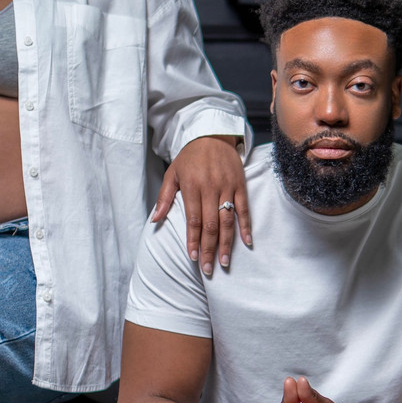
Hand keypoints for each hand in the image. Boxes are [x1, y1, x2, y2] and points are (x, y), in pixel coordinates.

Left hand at [153, 135, 250, 275]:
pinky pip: (244, 209)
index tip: (193, 258)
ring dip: (226, 243)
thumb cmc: (189, 157)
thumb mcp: (172, 174)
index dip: (193, 240)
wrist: (212, 134)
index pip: (193, 220)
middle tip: (207, 269)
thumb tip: (154, 221)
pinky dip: (245, 226)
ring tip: (224, 262)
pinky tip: (246, 243)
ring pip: (227, 220)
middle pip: (210, 224)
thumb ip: (164, 198)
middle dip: (208, 248)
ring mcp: (227, 187)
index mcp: (192, 187)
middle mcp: (210, 188)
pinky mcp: (240, 185)